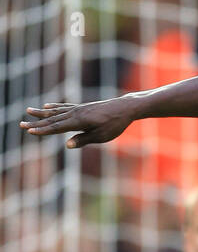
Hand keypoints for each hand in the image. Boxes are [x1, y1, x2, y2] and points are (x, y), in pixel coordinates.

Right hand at [21, 96, 135, 148]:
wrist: (124, 108)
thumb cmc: (114, 124)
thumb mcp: (101, 136)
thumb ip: (83, 140)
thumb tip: (66, 145)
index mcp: (79, 122)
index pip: (57, 128)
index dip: (43, 131)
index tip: (30, 132)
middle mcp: (75, 113)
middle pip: (52, 119)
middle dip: (36, 123)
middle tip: (21, 124)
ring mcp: (78, 108)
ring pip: (56, 111)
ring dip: (41, 113)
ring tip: (28, 111)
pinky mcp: (82, 107)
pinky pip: (64, 106)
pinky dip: (54, 107)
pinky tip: (46, 106)